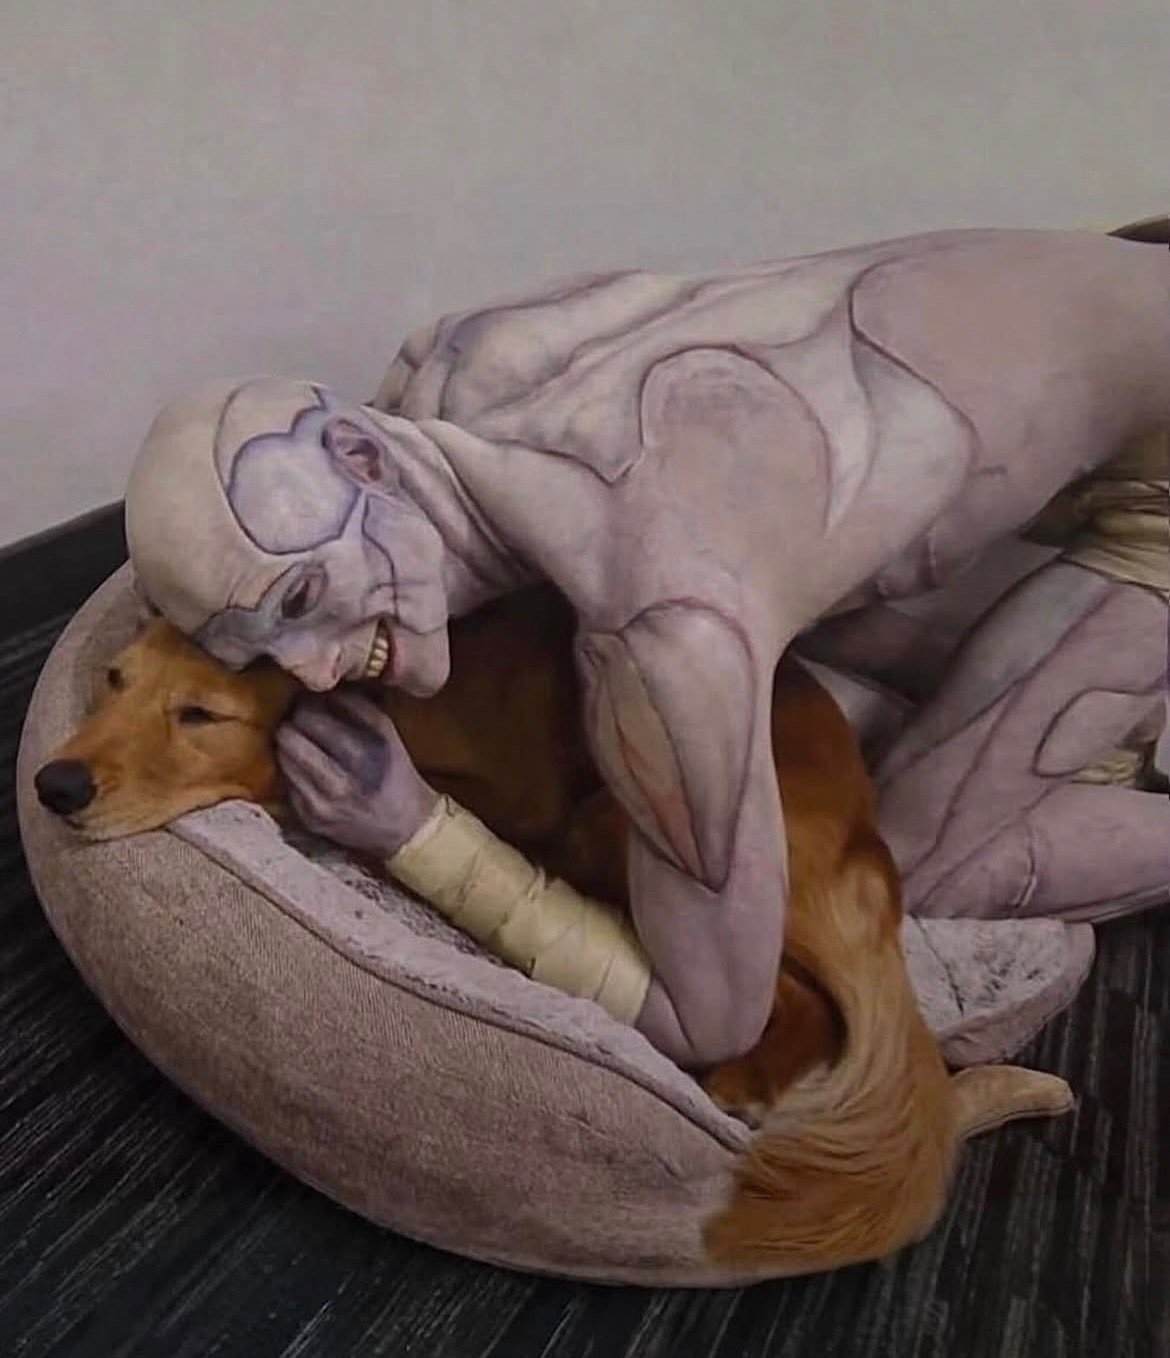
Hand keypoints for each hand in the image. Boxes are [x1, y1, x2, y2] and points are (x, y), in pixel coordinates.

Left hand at [275, 691, 437, 856]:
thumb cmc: (396, 772)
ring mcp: (322, 805)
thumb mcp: (388, 734)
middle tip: (302, 722)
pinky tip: (309, 770)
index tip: (310, 703)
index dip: (306, 706)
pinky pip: (287, 784)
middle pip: (290, 737)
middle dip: (293, 724)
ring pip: (283, 759)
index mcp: (364, 755)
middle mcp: (341, 783)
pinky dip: (294, 772)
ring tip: (304, 743)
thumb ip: (356, 706)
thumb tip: (321, 688)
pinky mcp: (310, 820)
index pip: (313, 718)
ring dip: (290, 747)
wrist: (405, 827)